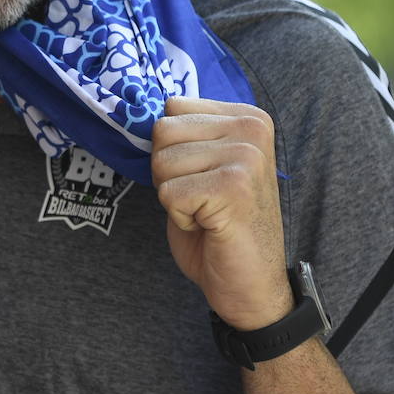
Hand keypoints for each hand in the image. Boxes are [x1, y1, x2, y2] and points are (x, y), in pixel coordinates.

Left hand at [151, 98, 291, 330]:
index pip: (173, 108)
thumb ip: (187, 136)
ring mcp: (246, 156)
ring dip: (174, 196)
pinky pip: (169, 193)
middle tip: (202, 199)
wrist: (251, 285)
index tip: (203, 176)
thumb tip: (141, 112)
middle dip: (168, 172)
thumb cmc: (221, 227)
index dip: (173, 149)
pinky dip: (179, 217)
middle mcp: (252, 129)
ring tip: (208, 212)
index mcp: (248, 117)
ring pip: (162, 162)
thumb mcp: (205, 166)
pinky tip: (209, 226)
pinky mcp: (233, 187)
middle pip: (163, 132)